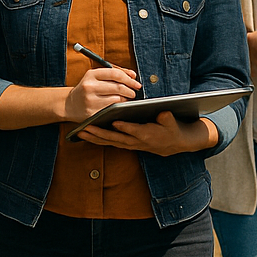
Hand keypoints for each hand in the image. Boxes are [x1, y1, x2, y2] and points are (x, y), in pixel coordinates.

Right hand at [62, 66, 139, 123]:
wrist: (69, 104)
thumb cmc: (87, 89)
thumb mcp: (96, 77)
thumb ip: (114, 73)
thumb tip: (132, 74)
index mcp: (91, 75)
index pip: (115, 73)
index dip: (128, 78)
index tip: (136, 82)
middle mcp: (89, 86)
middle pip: (118, 87)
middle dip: (130, 90)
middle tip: (133, 92)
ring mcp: (90, 100)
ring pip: (117, 99)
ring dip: (125, 99)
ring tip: (125, 99)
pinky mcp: (92, 112)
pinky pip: (112, 109)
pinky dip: (119, 107)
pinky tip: (119, 106)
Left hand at [79, 112, 218, 155]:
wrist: (176, 143)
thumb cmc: (173, 129)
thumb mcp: (173, 122)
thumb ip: (167, 118)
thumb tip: (163, 112)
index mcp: (148, 135)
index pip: (134, 131)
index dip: (125, 127)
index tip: (114, 121)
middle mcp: (137, 141)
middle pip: (116, 138)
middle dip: (100, 133)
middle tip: (86, 128)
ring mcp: (131, 144)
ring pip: (110, 142)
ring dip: (95, 138)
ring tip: (80, 132)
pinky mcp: (128, 144)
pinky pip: (111, 142)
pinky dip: (99, 140)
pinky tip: (87, 135)